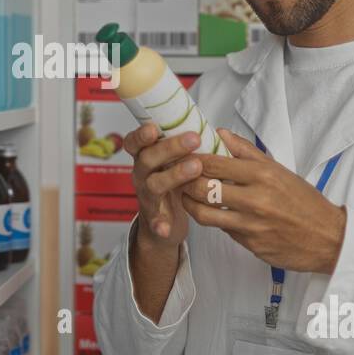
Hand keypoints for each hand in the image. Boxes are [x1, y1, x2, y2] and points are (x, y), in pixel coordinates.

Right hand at [123, 124, 204, 250]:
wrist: (162, 223)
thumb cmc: (172, 185)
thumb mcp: (175, 163)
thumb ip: (188, 147)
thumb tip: (218, 131)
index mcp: (146, 158)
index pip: (135, 142)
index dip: (141, 134)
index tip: (154, 127)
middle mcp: (143, 175)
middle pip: (148, 158)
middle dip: (170, 147)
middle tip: (194, 139)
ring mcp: (147, 196)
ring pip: (154, 185)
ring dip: (173, 175)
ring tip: (195, 168)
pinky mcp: (154, 218)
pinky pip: (154, 221)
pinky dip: (159, 224)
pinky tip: (166, 227)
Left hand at [180, 128, 347, 273]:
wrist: (329, 239)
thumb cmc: (305, 201)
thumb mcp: (279, 170)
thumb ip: (247, 152)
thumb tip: (220, 133)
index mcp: (263, 175)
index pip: (214, 164)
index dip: (193, 159)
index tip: (184, 156)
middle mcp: (255, 199)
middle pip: (202, 188)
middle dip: (185, 181)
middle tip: (180, 177)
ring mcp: (251, 224)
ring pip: (204, 214)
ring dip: (190, 204)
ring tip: (188, 196)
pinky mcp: (250, 244)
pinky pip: (222, 229)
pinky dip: (215, 220)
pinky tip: (213, 212)